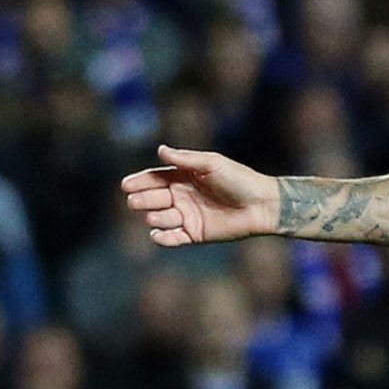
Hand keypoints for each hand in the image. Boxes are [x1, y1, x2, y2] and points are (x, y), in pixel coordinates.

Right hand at [120, 145, 279, 245]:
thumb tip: (160, 150)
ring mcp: (188, 216)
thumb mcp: (211, 164)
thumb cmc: (240, 179)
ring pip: (161, 218)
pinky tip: (156, 235)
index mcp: (183, 177)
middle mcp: (182, 196)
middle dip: (142, 199)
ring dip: (154, 216)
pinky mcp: (196, 234)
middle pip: (154, 198)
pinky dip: (163, 238)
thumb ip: (185, 159)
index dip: (140, 182)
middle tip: (134, 201)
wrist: (263, 205)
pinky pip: (174, 238)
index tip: (126, 185)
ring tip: (154, 214)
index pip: (155, 179)